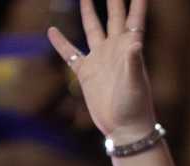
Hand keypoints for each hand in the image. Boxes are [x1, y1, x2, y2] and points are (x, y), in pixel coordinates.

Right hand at [47, 0, 155, 139]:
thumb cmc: (135, 106)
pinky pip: (70, 53)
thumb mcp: (136, 82)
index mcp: (130, 47)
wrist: (124, 128)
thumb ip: (134, 62)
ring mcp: (100, 59)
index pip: (135, 18)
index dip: (138, 2)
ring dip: (88, 12)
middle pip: (113, 16)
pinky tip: (52, 31)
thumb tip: (135, 42)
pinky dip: (61, 43)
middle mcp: (115, 48)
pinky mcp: (86, 73)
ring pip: (93, 28)